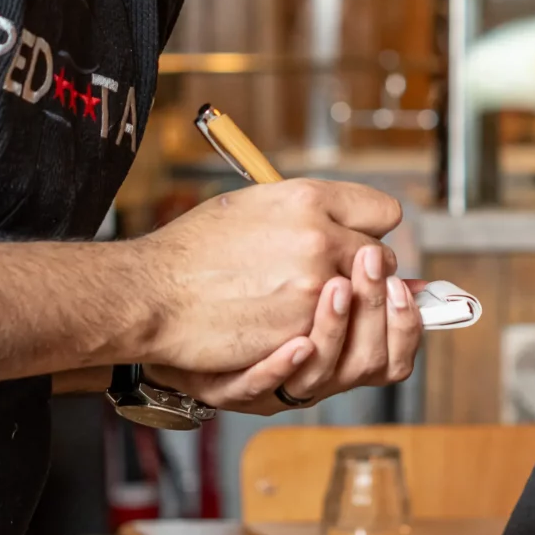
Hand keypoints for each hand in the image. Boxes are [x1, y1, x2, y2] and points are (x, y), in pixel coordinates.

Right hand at [128, 178, 411, 400]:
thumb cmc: (193, 251)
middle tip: (339, 280)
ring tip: (318, 308)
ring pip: (364, 304)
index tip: (360, 242)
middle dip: (364, 272)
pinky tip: (299, 331)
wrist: (152, 294)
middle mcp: (318, 237)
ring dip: (348, 308)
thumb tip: (342, 221)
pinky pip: (336, 336)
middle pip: (379, 260)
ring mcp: (314, 287)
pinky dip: (322, 336)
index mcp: (307, 199)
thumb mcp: (251, 204)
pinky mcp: (301, 330)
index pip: (382, 211)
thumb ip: (305, 210)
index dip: (371, 229)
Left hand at [147, 244, 423, 415]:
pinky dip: (281, 367)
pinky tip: (296, 342)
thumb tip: (385, 240)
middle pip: (369, 364)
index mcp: (331, 347)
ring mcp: (270, 381)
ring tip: (336, 289)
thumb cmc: (222, 280)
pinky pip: (259, 387)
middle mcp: (307, 371)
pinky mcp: (229, 386)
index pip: (393, 355)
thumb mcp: (285, 261)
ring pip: (321, 376)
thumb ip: (335, 259)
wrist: (152, 304)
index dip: (405, 321)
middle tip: (375, 266)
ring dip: (336, 332)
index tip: (402, 279)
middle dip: (378, 316)